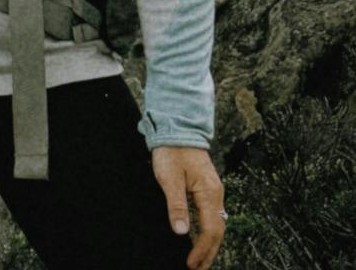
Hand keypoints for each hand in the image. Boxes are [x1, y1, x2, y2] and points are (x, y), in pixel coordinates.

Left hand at [152, 145, 224, 269]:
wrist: (177, 129)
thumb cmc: (171, 152)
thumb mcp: (169, 178)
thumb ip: (176, 205)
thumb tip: (181, 232)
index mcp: (210, 193)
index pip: (210, 230)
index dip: (202, 249)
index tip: (191, 264)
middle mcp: (216, 195)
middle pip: (217, 231)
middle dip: (209, 253)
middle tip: (197, 269)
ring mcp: (213, 192)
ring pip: (215, 224)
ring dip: (208, 244)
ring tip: (199, 261)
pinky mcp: (206, 189)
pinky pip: (210, 215)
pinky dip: (206, 231)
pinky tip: (198, 239)